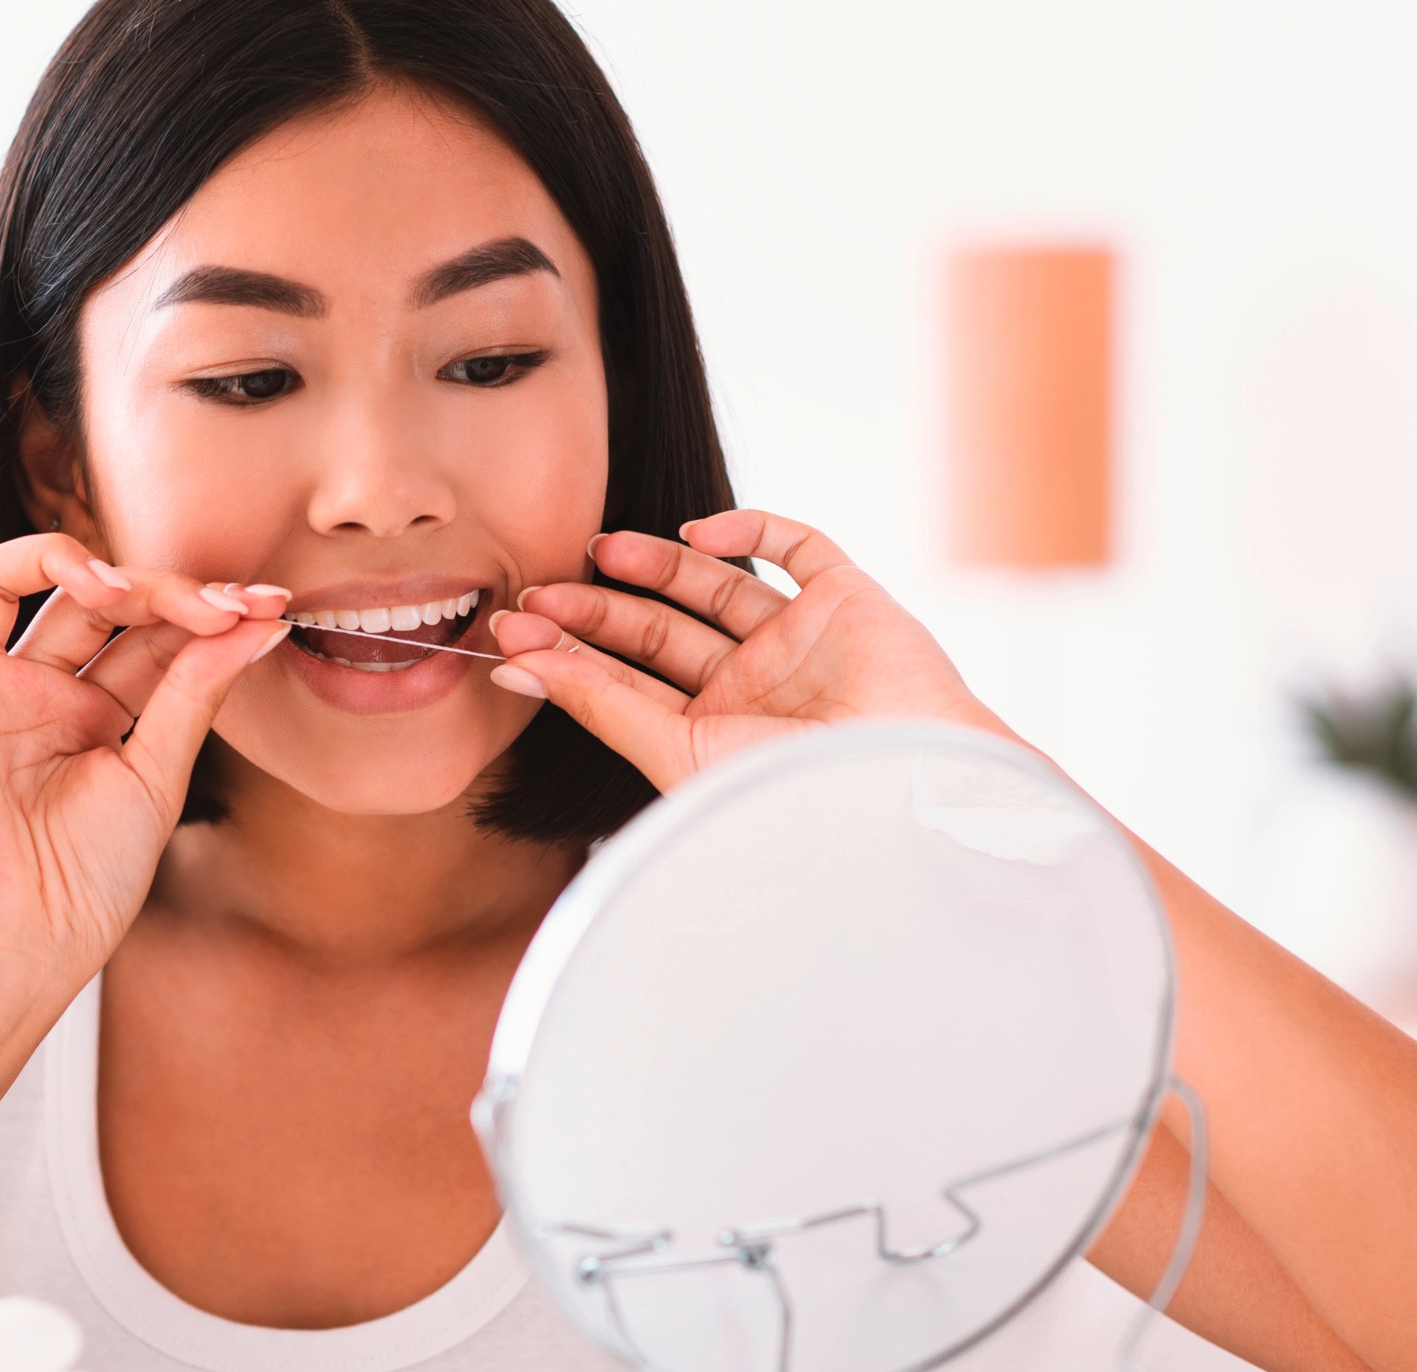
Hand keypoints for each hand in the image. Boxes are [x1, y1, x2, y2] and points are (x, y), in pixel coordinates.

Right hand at [0, 537, 288, 981]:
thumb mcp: (157, 777)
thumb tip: (257, 619)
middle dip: (156, 587)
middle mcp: (34, 692)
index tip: (266, 607)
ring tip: (114, 588)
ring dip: (55, 558)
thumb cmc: (88, 885)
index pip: (147, 629)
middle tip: (216, 604)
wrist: (20, 948)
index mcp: (98, 711)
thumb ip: (193, 691)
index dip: (204, 608)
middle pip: (86, 596)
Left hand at [487, 509, 1010, 790]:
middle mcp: (753, 691)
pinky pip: (794, 546)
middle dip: (596, 611)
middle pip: (658, 635)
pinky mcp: (846, 600)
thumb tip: (513, 664)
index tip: (510, 636)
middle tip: (537, 592)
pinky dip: (746, 527)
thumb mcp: (679, 757)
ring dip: (655, 565)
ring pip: (714, 588)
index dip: (569, 657)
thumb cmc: (795, 800)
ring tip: (597, 550)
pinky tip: (695, 532)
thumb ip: (602, 706)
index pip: (627, 686)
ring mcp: (798, 643)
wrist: (906, 793)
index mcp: (714, 741)